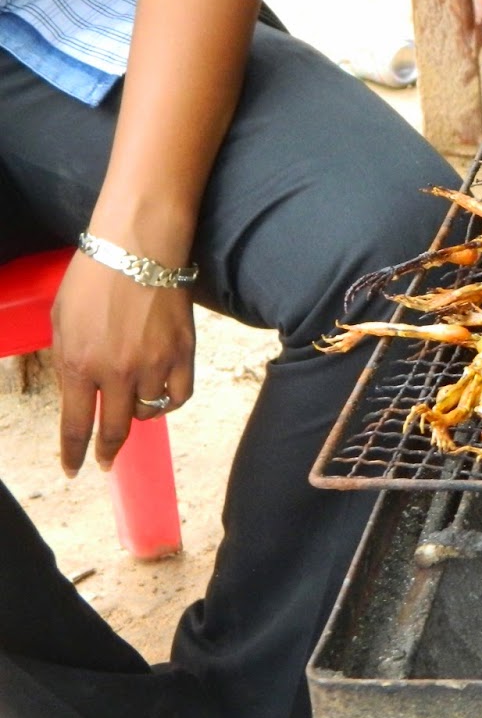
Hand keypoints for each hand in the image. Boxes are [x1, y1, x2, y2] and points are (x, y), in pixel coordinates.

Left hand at [52, 256, 195, 475]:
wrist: (138, 248)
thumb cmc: (93, 277)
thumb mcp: (61, 320)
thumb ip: (69, 359)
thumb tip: (81, 390)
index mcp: (78, 364)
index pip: (76, 424)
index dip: (74, 453)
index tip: (75, 469)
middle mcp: (116, 372)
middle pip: (114, 429)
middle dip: (107, 451)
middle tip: (105, 461)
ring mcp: (154, 365)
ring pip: (147, 411)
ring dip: (137, 412)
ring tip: (132, 401)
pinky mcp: (184, 354)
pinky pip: (179, 396)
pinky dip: (168, 402)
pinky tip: (161, 395)